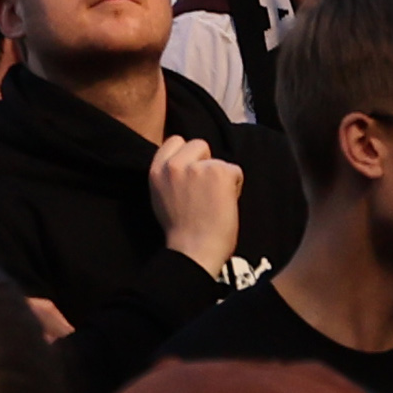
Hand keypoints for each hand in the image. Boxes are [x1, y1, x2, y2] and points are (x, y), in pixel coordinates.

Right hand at [147, 133, 243, 267]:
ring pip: (219, 160)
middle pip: (199, 144)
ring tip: (215, 202)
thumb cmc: (181, 232)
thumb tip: (188, 166)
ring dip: (221, 177)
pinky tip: (225, 205)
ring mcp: (197, 166)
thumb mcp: (161, 197)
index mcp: (157, 170)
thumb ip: (171, 176)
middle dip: (205, 161)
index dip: (187, 155)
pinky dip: (235, 187)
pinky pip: (235, 171)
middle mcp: (175, 164)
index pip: (175, 141)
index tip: (192, 171)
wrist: (194, 252)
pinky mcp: (219, 172)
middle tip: (205, 189)